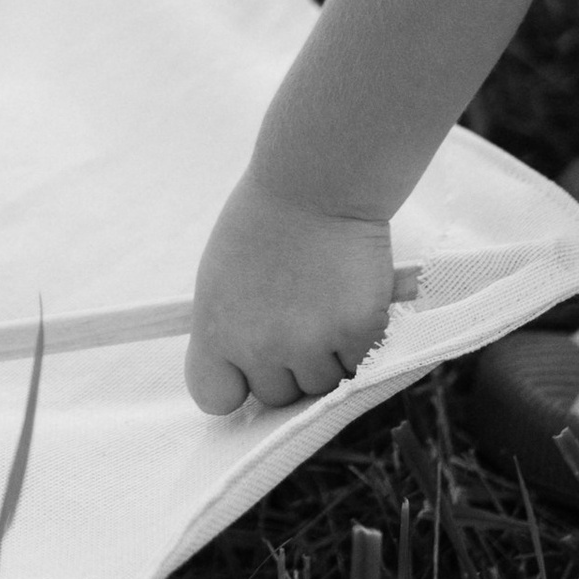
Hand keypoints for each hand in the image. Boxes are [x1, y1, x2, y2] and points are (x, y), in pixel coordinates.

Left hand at [184, 170, 393, 413]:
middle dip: (290, 367)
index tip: (250, 366)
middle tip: (301, 317)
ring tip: (329, 304)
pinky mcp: (358, 332)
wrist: (320, 180)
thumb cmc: (267, 218)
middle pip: (278, 395)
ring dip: (330, 356)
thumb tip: (248, 368)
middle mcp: (260, 347)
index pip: (215, 398)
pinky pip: (361, 363)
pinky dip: (362, 340)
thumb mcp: (223, 276)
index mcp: (217, 331)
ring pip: (324, 384)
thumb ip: (231, 328)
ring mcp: (312, 343)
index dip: (237, 384)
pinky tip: (354, 300)